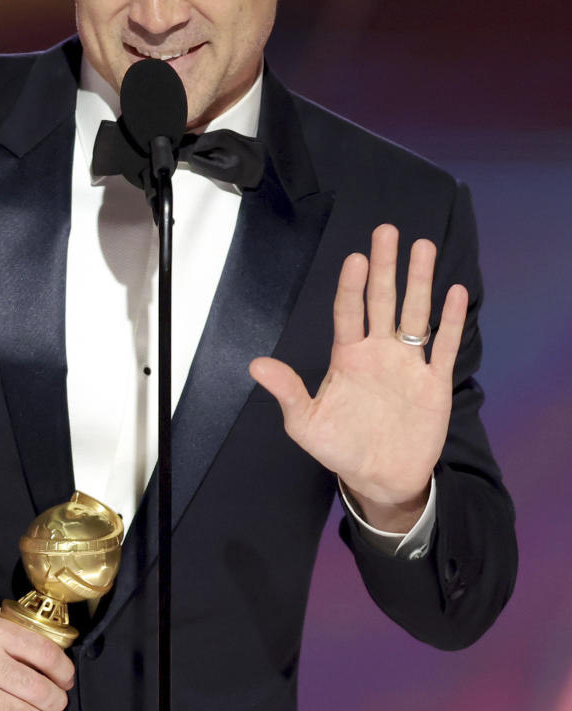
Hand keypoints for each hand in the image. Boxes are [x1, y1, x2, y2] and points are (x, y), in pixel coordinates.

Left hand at [248, 224, 467, 528]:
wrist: (380, 478)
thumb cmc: (341, 448)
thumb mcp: (306, 423)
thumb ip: (288, 392)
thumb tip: (256, 364)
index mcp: (348, 357)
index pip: (348, 312)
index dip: (351, 286)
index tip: (355, 257)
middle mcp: (379, 352)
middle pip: (383, 301)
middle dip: (385, 267)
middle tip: (387, 231)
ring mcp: (408, 364)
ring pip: (415, 315)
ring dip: (420, 282)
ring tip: (423, 247)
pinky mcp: (434, 383)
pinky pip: (444, 347)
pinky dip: (450, 321)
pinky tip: (454, 292)